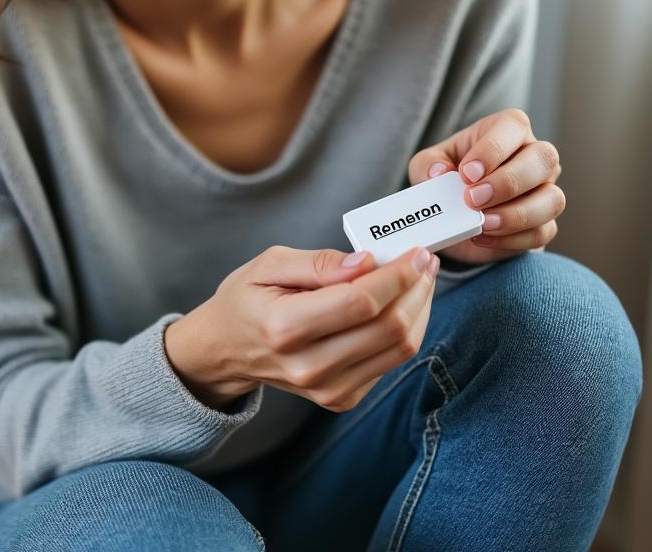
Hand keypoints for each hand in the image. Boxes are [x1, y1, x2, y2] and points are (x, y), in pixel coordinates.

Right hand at [166, 245, 438, 412]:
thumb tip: (366, 262)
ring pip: (399, 349)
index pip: (361, 303)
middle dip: (416, 289)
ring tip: (418, 280)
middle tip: (424, 261)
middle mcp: (308, 366)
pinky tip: (399, 306)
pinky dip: (405, 331)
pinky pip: (391, 363)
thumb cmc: (247, 301)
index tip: (417, 253)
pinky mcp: (340, 398)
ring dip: (418, 309)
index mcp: (284, 327)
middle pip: (388, 328)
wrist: (226, 351)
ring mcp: (326, 389)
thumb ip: (318, 262)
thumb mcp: (269, 264)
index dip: (398, 275)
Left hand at [407, 107, 563, 265]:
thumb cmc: (448, 179)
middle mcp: (534, 156)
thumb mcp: (428, 167)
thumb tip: (439, 173)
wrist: (454, 218)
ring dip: (516, 215)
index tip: (466, 174)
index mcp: (508, 130)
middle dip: (507, 183)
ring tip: (482, 224)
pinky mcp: (544, 223)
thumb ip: (428, 165)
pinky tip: (484, 238)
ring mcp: (545, 190)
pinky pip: (542, 232)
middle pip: (544, 159)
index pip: (513, 126)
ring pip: (552, 199)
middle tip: (472, 200)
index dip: (493, 149)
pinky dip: (512, 239)